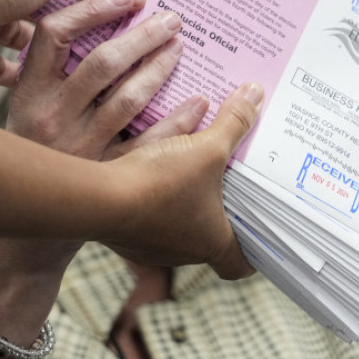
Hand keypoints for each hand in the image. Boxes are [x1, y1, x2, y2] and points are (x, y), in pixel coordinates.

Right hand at [9, 0, 211, 160]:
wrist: (27, 207)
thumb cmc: (32, 146)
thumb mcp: (26, 104)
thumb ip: (51, 69)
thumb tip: (91, 17)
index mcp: (30, 92)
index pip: (54, 35)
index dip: (90, 9)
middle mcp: (53, 117)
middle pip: (103, 63)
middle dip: (142, 37)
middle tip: (170, 20)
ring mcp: (80, 148)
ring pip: (128, 100)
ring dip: (160, 69)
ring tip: (179, 49)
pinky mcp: (105, 175)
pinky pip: (150, 142)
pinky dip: (177, 121)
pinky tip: (197, 103)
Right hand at [99, 81, 263, 279]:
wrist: (99, 199)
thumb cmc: (161, 183)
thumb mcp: (207, 147)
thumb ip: (234, 122)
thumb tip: (256, 94)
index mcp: (214, 242)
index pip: (243, 264)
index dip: (255, 249)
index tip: (259, 229)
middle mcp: (186, 254)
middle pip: (212, 241)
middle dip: (220, 215)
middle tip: (228, 189)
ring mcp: (154, 250)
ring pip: (178, 231)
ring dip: (185, 207)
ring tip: (190, 176)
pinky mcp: (128, 239)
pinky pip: (149, 224)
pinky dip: (155, 205)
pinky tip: (152, 180)